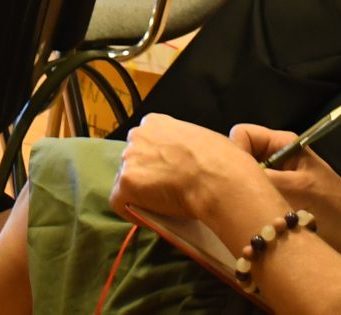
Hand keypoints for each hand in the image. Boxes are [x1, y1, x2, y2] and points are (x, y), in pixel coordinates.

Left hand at [112, 115, 271, 226]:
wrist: (216, 179)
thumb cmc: (220, 161)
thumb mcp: (206, 139)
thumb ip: (192, 143)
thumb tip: (216, 145)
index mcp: (155, 122)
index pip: (145, 141)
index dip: (154, 159)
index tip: (165, 171)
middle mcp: (138, 136)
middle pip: (133, 159)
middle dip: (144, 173)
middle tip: (162, 189)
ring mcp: (130, 158)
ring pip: (126, 180)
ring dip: (138, 192)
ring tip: (158, 205)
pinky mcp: (126, 182)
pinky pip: (119, 201)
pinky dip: (130, 211)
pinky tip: (148, 217)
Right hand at [227, 124, 340, 254]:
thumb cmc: (329, 204)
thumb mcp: (294, 188)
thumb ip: (262, 177)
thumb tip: (228, 174)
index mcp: (281, 143)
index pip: (242, 134)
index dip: (235, 152)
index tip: (238, 177)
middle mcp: (274, 156)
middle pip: (239, 156)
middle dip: (237, 175)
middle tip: (240, 197)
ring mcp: (274, 177)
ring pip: (243, 178)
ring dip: (243, 193)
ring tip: (249, 210)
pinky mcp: (274, 197)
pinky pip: (251, 194)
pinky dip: (248, 204)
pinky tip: (252, 218)